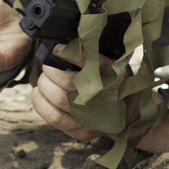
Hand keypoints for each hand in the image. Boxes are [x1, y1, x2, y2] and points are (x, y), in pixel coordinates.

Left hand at [32, 58, 168, 151]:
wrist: (130, 114)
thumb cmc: (116, 81)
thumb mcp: (115, 60)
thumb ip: (95, 51)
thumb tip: (70, 38)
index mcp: (116, 75)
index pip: (90, 63)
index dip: (69, 54)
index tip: (56, 48)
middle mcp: (105, 98)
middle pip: (67, 82)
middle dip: (51, 70)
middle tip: (48, 64)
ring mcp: (93, 118)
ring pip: (58, 99)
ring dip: (45, 84)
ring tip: (45, 77)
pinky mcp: (81, 131)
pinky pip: (54, 117)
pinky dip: (40, 102)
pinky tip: (39, 92)